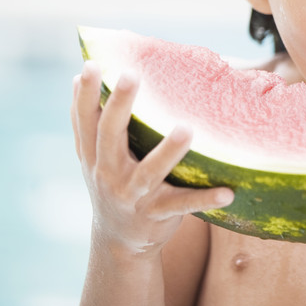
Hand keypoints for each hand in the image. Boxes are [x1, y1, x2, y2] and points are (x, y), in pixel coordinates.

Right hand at [71, 61, 232, 256]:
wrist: (118, 241)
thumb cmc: (111, 183)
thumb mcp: (94, 156)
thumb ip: (87, 121)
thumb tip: (78, 75)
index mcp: (94, 156)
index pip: (85, 120)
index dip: (86, 94)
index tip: (91, 64)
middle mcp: (109, 173)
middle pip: (111, 136)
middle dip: (120, 106)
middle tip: (132, 76)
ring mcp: (134, 195)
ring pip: (150, 171)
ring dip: (167, 151)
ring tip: (185, 129)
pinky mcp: (158, 213)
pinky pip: (184, 204)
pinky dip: (205, 199)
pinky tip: (228, 192)